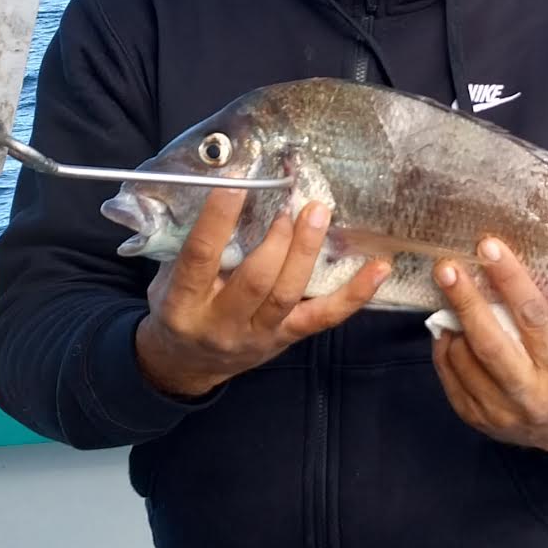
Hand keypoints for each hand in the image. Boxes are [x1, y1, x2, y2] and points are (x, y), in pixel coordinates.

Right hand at [135, 188, 390, 399]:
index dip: (217, 220)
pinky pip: (324, 317)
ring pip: (287, 295)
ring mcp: (258, 335)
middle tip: (291, 203)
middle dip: (277, 239)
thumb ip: (192, 244)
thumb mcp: (169, 278)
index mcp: (183, 303)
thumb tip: (225, 188)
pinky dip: (355, 294)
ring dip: (307, 252)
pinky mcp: (287, 338)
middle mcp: (221, 323)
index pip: (200, 258)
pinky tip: (378, 268)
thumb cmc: (179, 306)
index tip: (236, 183)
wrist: (186, 363)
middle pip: (255, 281)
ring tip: (318, 214)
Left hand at [430, 239, 547, 460]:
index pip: (531, 316)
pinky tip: (449, 329)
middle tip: (447, 268)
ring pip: (464, 360)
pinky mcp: (478, 420)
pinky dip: (445, 348)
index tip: (489, 248)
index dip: (509, 279)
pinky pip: (450, 378)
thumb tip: (505, 270)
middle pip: (489, 342)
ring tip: (450, 295)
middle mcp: (532, 392)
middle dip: (465, 301)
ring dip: (452, 323)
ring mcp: (502, 411)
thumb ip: (545, 312)